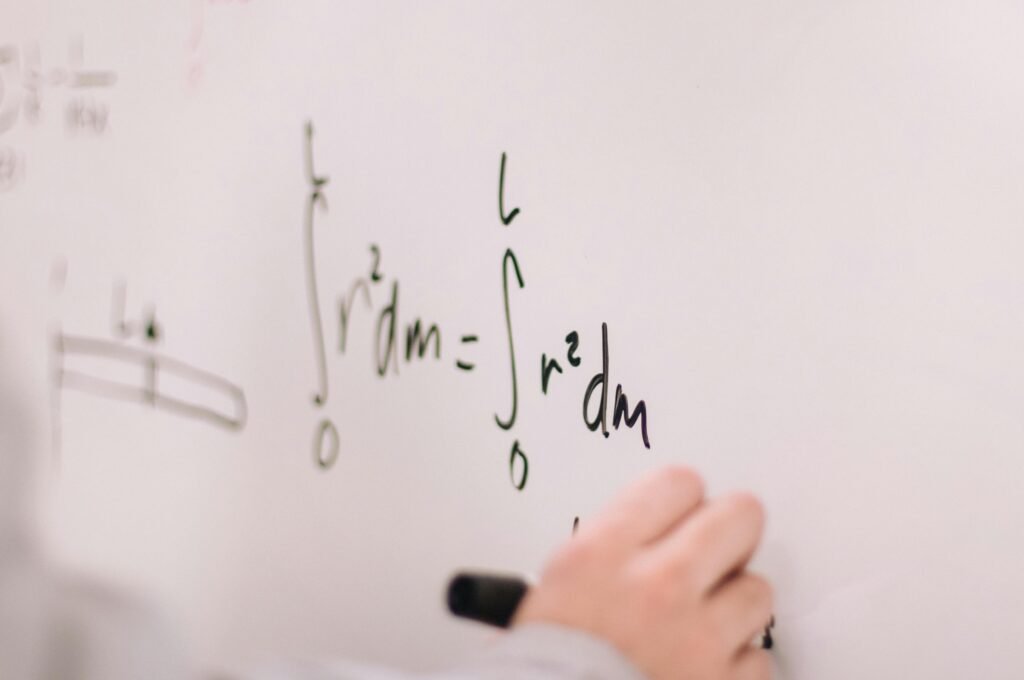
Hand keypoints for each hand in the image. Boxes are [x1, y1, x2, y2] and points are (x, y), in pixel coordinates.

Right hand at [514, 466, 771, 679]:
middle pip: (739, 517)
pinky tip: (703, 668)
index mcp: (604, 553)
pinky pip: (758, 659)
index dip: (683, 501)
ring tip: (698, 625)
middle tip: (715, 554)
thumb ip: (615, 543)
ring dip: (734, 607)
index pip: (679, 482)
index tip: (681, 517)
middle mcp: (657, 586)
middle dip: (730, 534)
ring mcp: (697, 638)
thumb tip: (662, 526)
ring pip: (757, 590)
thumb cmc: (545, 663)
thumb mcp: (560, 583)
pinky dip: (736, 666)